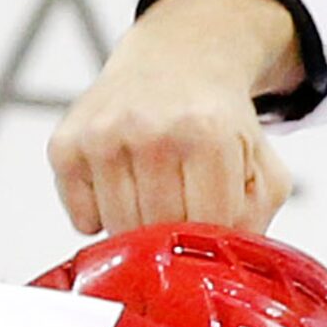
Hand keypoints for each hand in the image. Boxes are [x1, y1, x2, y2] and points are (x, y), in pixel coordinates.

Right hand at [48, 0, 298, 234]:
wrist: (174, 60)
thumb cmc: (218, 124)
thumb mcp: (261, 163)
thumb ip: (256, 217)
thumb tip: (219, 265)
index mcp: (207, 134)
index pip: (204, 228)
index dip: (211, 236)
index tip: (213, 217)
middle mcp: (150, 130)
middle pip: (158, 235)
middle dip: (174, 233)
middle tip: (184, 201)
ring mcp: (102, 137)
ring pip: (119, 230)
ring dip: (138, 227)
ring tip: (155, 190)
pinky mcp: (65, 145)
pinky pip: (83, 220)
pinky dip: (101, 217)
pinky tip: (123, 183)